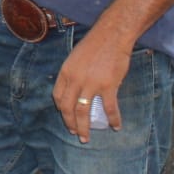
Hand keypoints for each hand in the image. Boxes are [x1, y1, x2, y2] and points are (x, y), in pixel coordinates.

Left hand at [52, 28, 130, 142]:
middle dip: (70, 124)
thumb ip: (73, 74)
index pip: (58, 96)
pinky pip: (109, 108)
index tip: (67, 116)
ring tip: (86, 138)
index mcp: (65, 72)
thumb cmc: (94, 45)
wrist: (111, 36)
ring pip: (83, 112)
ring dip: (84, 128)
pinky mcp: (108, 86)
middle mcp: (75, 80)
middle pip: (68, 108)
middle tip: (75, 133)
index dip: (62, 109)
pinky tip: (115, 126)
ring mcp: (91, 84)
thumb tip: (75, 89)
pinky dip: (113, 119)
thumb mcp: (75, 58)